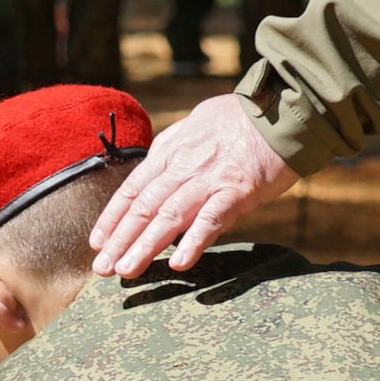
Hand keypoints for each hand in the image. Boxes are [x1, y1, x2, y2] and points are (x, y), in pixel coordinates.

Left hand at [89, 93, 298, 274]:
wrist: (282, 110)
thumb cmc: (242, 120)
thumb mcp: (196, 125)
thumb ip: (175, 150)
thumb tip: (156, 170)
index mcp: (171, 150)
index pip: (133, 188)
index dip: (113, 217)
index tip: (97, 242)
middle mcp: (184, 165)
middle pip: (144, 207)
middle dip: (120, 239)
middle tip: (103, 268)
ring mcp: (209, 178)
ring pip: (168, 216)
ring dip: (145, 246)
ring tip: (127, 270)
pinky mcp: (238, 190)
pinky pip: (211, 219)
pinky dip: (193, 241)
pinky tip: (178, 263)